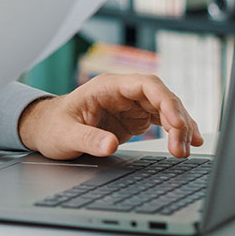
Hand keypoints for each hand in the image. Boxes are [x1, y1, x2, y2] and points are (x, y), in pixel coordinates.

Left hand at [16, 73, 202, 160]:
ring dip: (180, 127)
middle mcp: (123, 92)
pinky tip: (188, 142)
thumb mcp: (64, 135)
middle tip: (182, 147)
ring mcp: (131, 104)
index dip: (166, 101)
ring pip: (166, 109)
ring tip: (187, 150)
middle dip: (177, 119)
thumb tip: (110, 146)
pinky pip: (162, 120)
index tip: (177, 123)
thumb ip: (87, 139)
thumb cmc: (52, 126)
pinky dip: (176, 131)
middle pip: (161, 97)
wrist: (46, 129)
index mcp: (107, 86)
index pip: (146, 85)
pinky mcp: (135, 118)